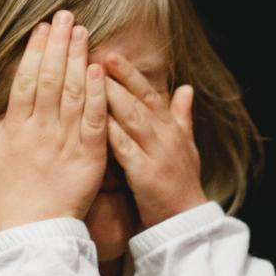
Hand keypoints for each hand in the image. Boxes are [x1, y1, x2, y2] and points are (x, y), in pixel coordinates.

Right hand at [0, 10, 109, 232]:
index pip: (25, 82)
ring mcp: (65, 142)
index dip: (34, 52)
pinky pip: (94, 119)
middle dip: (59, 44)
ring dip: (79, 59)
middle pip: (50, 79)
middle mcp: (39, 132)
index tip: (41, 28)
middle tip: (67, 16)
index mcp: (13, 132)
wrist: (34, 235)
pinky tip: (99, 68)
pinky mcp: (89, 156)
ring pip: (73, 92)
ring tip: (83, 32)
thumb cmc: (3, 204)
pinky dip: (97, 93)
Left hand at [102, 51, 208, 229]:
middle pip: (137, 99)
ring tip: (88, 78)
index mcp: (170, 127)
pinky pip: (124, 148)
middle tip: (91, 56)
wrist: (186, 221)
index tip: (109, 54)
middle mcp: (164, 135)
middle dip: (114, 77)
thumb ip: (182, 116)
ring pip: (131, 118)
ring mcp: (156, 153)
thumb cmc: (181, 182)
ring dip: (110, 96)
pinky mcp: (145, 173)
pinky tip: (92, 120)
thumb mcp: (186, 145)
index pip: (147, 92)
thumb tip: (187, 87)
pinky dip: (109, 133)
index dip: (128, 73)